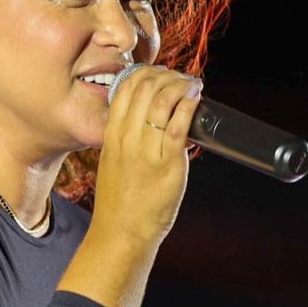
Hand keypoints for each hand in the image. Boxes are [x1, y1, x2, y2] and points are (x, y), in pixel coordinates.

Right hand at [88, 64, 201, 247]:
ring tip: (191, 84)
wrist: (122, 233)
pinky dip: (189, 104)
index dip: (145, 72)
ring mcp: (147, 151)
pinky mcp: (168, 164)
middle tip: (179, 78)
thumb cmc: (120, 203)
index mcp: (112, 136)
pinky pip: (179, 125)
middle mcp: (127, 139)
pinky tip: (195, 97)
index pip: (125, 88)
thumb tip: (146, 121)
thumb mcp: (111, 162)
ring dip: (180, 84)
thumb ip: (124, 139)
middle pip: (144, 88)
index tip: (159, 74)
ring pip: (162, 100)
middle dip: (166, 75)